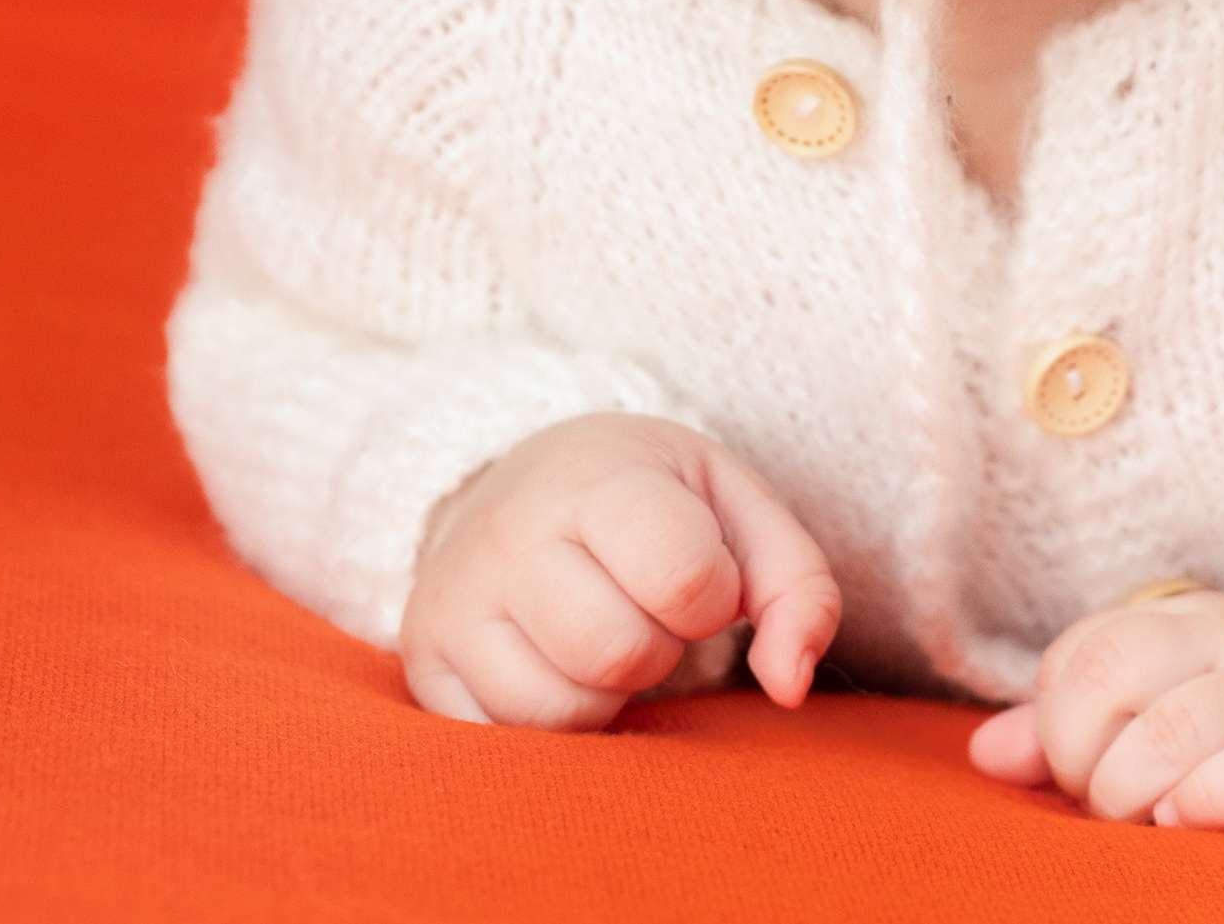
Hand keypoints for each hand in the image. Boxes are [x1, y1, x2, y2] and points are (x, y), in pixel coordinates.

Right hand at [399, 412, 840, 729]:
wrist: (521, 485)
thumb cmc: (654, 505)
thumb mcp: (739, 508)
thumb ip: (799, 589)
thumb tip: (792, 688)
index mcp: (593, 478)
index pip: (682, 578)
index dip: (713, 596)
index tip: (697, 574)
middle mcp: (506, 538)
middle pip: (618, 653)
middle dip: (659, 647)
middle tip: (643, 607)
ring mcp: (454, 605)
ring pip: (558, 711)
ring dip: (606, 692)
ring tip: (599, 632)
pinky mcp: (424, 668)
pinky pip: (504, 744)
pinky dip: (552, 723)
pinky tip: (555, 666)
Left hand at [967, 589, 1223, 848]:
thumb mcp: (1175, 708)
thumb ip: (1080, 727)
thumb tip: (990, 752)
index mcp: (1187, 623)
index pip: (1081, 652)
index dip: (1059, 726)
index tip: (1083, 774)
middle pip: (1111, 674)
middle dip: (1087, 761)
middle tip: (1117, 806)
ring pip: (1172, 731)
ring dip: (1139, 796)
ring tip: (1160, 824)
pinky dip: (1213, 801)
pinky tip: (1200, 822)